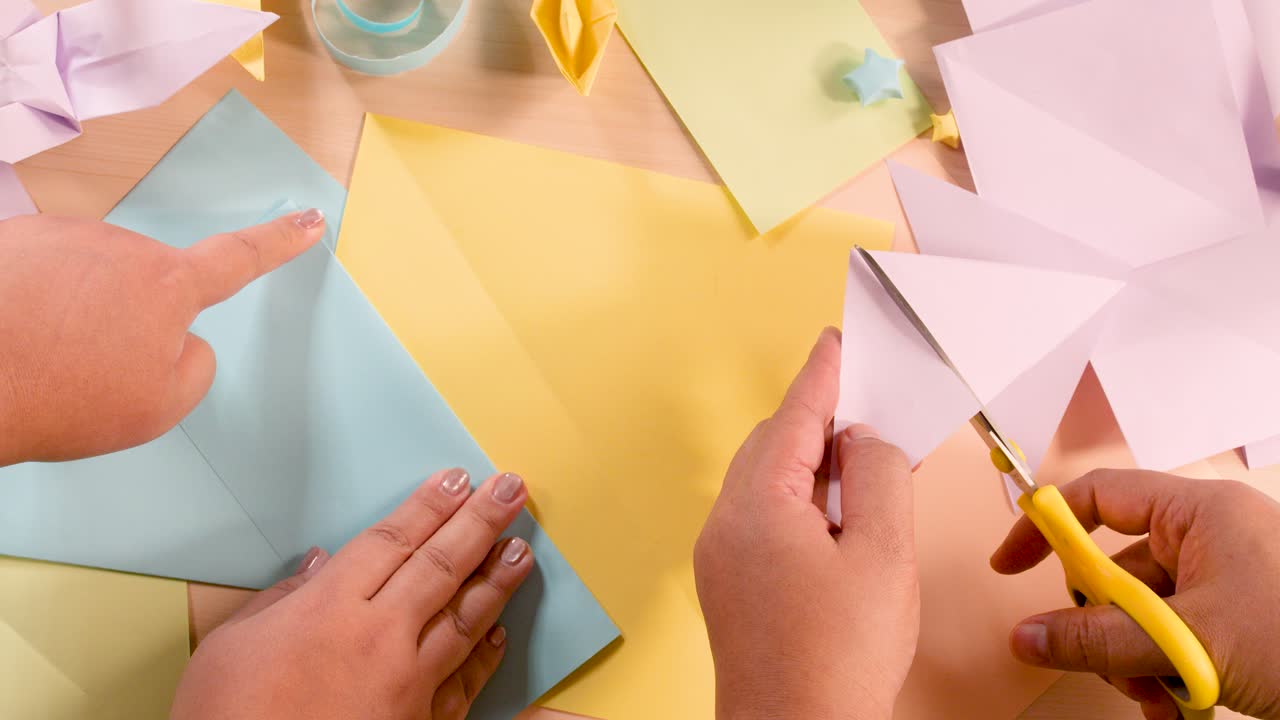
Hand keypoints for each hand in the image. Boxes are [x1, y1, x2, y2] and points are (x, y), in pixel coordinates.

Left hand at [0, 210, 325, 465]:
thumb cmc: (56, 397)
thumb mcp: (158, 407)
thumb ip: (194, 366)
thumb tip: (180, 339)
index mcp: (169, 287)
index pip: (241, 258)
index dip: (280, 242)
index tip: (308, 220)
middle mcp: (120, 246)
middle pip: (149, 282)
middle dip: (132, 318)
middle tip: (94, 367)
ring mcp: (63, 236)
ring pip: (93, 276)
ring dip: (80, 308)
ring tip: (47, 352)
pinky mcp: (16, 239)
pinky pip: (46, 270)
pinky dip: (38, 300)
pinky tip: (19, 332)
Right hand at [171, 468, 533, 719]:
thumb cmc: (226, 719)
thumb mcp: (229, 647)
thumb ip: (280, 599)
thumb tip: (317, 566)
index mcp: (330, 607)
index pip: (393, 540)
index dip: (429, 506)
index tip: (457, 479)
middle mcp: (378, 637)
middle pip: (441, 566)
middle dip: (480, 523)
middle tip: (511, 491)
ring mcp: (406, 682)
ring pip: (463, 619)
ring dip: (496, 581)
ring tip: (521, 550)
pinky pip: (463, 682)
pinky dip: (485, 656)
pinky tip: (500, 634)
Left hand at [694, 328, 919, 719]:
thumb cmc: (839, 660)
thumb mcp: (883, 556)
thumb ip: (877, 478)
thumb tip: (863, 439)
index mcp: (758, 506)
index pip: (793, 417)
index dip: (822, 375)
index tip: (837, 342)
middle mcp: (725, 524)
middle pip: (771, 446)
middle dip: (818, 422)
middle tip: (870, 413)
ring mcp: (719, 556)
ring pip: (764, 482)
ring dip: (809, 465)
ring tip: (863, 469)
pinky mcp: (726, 584)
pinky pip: (759, 517)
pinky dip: (796, 501)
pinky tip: (835, 520)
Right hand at [992, 470, 1279, 719]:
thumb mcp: (1188, 641)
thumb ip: (1098, 640)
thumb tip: (1029, 637)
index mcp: (1200, 513)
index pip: (1097, 497)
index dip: (1047, 528)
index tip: (1013, 563)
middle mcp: (1212, 536)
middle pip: (1118, 566)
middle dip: (1103, 624)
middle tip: (1105, 660)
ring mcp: (1229, 577)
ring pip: (1145, 610)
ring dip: (1135, 658)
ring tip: (1156, 695)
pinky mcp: (1240, 616)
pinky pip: (1177, 633)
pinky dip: (1166, 668)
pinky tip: (1177, 701)